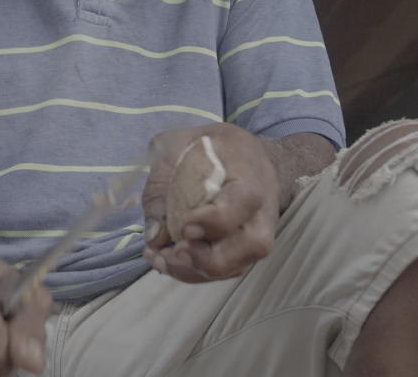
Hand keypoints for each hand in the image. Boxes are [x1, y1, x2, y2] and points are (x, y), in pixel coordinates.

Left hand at [141, 124, 279, 282]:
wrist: (247, 157)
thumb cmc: (210, 147)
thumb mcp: (176, 145)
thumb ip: (161, 183)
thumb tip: (155, 234)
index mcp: (249, 170)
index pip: (245, 199)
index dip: (216, 219)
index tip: (184, 226)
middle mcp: (262, 207)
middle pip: (250, 244)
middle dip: (206, 257)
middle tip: (172, 249)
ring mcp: (258, 232)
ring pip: (236, 266)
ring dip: (193, 270)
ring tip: (158, 257)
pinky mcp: (245, 250)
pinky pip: (224, 271)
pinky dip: (193, 272)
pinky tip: (165, 260)